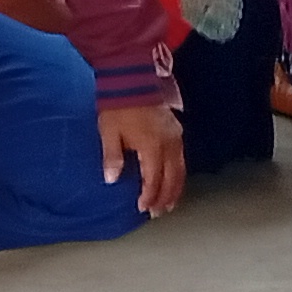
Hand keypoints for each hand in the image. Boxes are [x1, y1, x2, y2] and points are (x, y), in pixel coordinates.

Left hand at [100, 100, 185, 214]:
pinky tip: (174, 178)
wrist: (133, 79)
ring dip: (176, 188)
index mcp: (152, 146)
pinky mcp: (176, 130)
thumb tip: (111, 180)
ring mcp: (175, 136)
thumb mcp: (109, 132)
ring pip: (181, 169)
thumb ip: (112, 157)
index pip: (153, 179)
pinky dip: (179, 173)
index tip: (142, 208)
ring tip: (170, 202)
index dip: (149, 196)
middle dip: (166, 197)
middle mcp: (168, 144)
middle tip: (159, 212)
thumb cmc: (118, 106)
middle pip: (172, 178)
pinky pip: (182, 158)